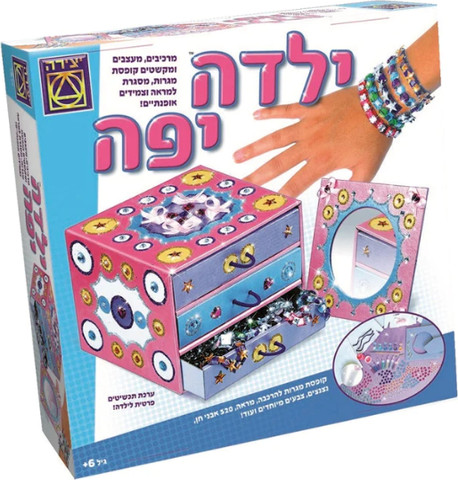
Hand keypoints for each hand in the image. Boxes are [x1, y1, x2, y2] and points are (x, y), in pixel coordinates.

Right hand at [233, 86, 392, 196]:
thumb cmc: (375, 138)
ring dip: (255, 148)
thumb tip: (337, 200)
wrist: (382, 103)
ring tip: (237, 156)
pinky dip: (270, 112)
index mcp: (323, 162)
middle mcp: (310, 145)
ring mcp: (308, 125)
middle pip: (278, 163)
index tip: (266, 203)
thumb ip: (351, 187)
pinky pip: (286, 109)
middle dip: (258, 176)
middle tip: (241, 184)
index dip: (281, 194)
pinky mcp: (310, 108)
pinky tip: (255, 115)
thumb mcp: (368, 169)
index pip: (296, 183)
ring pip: (275, 138)